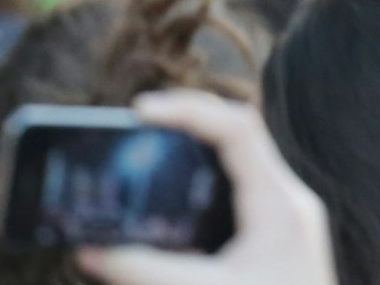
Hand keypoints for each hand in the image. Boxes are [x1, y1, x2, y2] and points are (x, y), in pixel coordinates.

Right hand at [77, 91, 335, 284]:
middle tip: (138, 124)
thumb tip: (88, 252)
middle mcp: (290, 201)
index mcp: (280, 205)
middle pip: (241, 135)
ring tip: (148, 150)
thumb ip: (145, 272)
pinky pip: (243, 190)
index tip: (141, 111)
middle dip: (189, 123)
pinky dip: (206, 183)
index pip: (238, 129)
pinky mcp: (280, 237)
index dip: (189, 110)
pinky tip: (171, 200)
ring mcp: (289, 218)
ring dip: (198, 149)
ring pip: (243, 159)